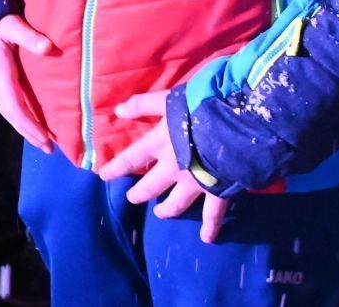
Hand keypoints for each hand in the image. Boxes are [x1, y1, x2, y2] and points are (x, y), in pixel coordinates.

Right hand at [0, 15, 57, 152]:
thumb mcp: (12, 24)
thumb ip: (29, 36)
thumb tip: (49, 49)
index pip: (14, 104)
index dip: (29, 123)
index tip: (45, 137)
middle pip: (10, 114)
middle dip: (29, 133)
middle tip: (49, 149)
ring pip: (6, 113)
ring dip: (24, 129)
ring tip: (42, 143)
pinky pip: (5, 106)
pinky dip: (18, 119)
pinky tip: (30, 125)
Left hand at [94, 89, 228, 243]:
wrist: (234, 125)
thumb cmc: (199, 108)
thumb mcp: (167, 100)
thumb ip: (143, 105)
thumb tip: (118, 111)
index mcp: (159, 145)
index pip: (131, 159)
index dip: (117, 168)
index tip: (104, 177)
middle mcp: (172, 168)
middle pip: (150, 186)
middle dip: (139, 193)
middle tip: (133, 197)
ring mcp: (193, 183)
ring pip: (175, 203)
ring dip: (166, 210)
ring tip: (160, 213)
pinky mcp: (216, 191)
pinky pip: (212, 214)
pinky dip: (210, 227)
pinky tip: (207, 238)